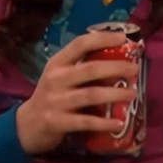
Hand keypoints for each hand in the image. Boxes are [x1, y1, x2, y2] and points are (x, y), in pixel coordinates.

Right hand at [16, 31, 137, 154]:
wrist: (27, 125)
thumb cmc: (52, 95)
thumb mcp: (61, 76)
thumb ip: (81, 66)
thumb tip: (119, 57)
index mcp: (58, 63)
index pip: (80, 44)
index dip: (102, 39)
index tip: (123, 37)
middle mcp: (56, 79)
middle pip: (90, 69)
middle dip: (116, 67)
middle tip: (135, 69)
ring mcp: (56, 101)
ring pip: (91, 95)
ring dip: (115, 94)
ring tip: (133, 94)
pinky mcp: (58, 122)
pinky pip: (86, 122)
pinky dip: (104, 123)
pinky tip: (119, 123)